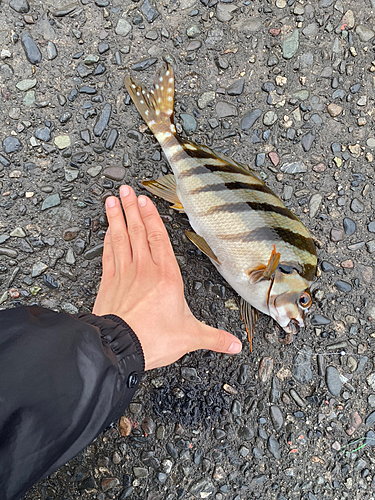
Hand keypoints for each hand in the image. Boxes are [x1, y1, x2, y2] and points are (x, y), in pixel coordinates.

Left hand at [93, 185, 241, 369]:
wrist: (118, 348)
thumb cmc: (153, 339)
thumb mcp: (190, 337)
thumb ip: (214, 338)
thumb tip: (236, 346)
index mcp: (166, 277)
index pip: (158, 239)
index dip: (152, 217)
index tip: (145, 200)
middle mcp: (144, 270)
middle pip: (137, 231)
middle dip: (132, 208)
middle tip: (126, 188)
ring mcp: (124, 274)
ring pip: (120, 238)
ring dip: (117, 217)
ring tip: (113, 198)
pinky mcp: (108, 283)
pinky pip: (108, 253)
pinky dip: (107, 239)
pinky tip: (107, 228)